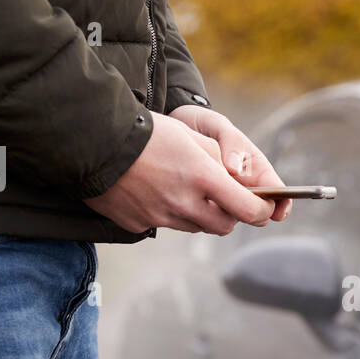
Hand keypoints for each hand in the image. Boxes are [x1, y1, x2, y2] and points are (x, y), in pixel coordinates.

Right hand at [84, 114, 273, 233]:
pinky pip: (166, 224)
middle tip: (229, 199)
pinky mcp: (139, 223)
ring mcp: (160, 217)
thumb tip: (242, 179)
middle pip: (224, 225)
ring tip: (188, 189)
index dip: (263, 210)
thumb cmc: (146, 132)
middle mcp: (183, 203)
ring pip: (196, 226)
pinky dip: (170, 213)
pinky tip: (157, 191)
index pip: (248, 209)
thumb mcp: (189, 136)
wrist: (93, 141)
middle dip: (232, 215)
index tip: (266, 206)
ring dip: (201, 214)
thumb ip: (219, 160)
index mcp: (202, 178)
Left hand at [169, 104, 291, 221]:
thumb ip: (231, 142)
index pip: (277, 190)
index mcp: (255, 167)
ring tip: (206, 201)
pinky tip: (194, 205)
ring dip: (225, 213)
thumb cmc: (202, 126)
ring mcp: (227, 196)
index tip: (277, 214)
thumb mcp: (217, 125)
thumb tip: (236, 169)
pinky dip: (206, 214)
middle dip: (250, 213)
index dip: (282, 204)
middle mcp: (245, 185)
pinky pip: (212, 215)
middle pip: (257, 209)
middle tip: (231, 206)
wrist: (175, 128)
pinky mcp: (208, 203)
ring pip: (234, 215)